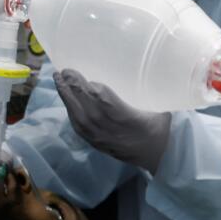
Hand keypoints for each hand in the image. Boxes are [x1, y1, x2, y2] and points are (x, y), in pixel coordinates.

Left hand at [56, 68, 172, 174]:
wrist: (161, 154)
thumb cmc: (161, 125)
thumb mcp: (156, 103)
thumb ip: (144, 87)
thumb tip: (147, 66)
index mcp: (121, 113)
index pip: (94, 95)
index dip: (79, 83)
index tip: (69, 70)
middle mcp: (106, 126)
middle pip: (81, 104)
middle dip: (68, 88)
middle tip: (59, 73)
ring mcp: (99, 137)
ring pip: (77, 116)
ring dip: (66, 99)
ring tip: (59, 83)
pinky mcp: (97, 144)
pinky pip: (79, 128)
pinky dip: (71, 114)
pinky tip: (68, 105)